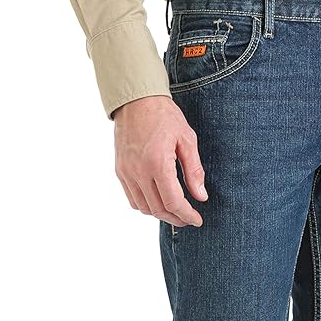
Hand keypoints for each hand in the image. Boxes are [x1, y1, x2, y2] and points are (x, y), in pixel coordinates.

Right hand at [112, 95, 206, 227]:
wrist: (136, 100)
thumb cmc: (164, 116)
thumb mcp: (187, 139)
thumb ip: (194, 171)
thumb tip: (201, 196)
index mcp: (158, 163)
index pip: (173, 202)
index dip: (187, 215)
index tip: (197, 220)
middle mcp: (139, 171)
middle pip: (158, 209)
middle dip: (176, 218)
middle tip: (188, 219)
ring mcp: (126, 172)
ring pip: (143, 207)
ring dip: (160, 214)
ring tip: (175, 211)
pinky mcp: (120, 171)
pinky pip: (132, 198)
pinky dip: (146, 205)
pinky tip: (158, 201)